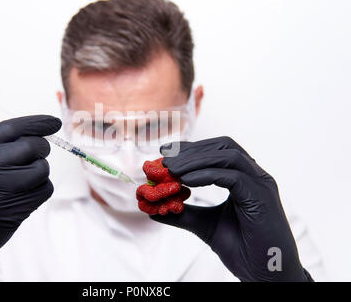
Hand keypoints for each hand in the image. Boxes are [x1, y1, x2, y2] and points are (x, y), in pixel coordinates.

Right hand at [0, 81, 61, 280]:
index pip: (12, 128)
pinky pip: (42, 191)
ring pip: (40, 170)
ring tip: (24, 177)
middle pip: (30, 147)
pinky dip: (40, 189)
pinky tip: (23, 194)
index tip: (55, 122)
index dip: (38, 123)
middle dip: (40, 148)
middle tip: (36, 153)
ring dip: (40, 170)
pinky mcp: (8, 213)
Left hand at [152, 137, 311, 281]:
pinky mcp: (261, 197)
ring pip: (227, 155)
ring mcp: (261, 184)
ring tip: (171, 170)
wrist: (265, 275)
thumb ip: (183, 213)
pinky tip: (186, 181)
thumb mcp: (205, 225)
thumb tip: (154, 208)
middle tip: (165, 158)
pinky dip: (206, 175)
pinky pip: (232, 176)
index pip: (217, 150)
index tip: (165, 151)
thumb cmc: (243, 250)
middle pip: (223, 145)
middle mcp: (255, 175)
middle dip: (192, 149)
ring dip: (196, 159)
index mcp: (245, 178)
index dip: (191, 148)